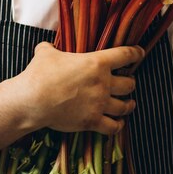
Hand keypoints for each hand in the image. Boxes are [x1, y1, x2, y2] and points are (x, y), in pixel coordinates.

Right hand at [15, 42, 143, 135]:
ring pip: (125, 106)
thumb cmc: (40, 73)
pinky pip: (113, 126)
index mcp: (97, 63)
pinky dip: (118, 125)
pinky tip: (118, 122)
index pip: (125, 55)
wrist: (32, 100)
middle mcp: (103, 83)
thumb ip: (51, 48)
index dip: (135, 53)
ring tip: (129, 104)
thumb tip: (46, 47)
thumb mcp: (46, 53)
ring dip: (128, 104)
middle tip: (127, 82)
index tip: (140, 53)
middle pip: (129, 84)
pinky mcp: (92, 121)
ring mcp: (99, 104)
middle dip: (130, 82)